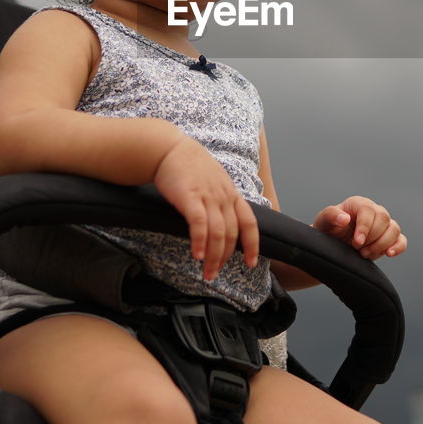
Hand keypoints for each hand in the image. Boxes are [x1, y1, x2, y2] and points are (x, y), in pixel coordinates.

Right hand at [153, 136, 259, 280]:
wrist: (169, 149)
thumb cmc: (189, 166)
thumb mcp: (214, 181)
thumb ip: (220, 200)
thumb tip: (223, 224)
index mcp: (231, 194)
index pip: (250, 223)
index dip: (253, 245)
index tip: (251, 263)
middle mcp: (223, 196)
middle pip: (232, 234)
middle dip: (225, 258)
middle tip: (214, 275)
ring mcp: (208, 196)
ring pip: (218, 233)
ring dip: (214, 257)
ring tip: (207, 273)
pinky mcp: (190, 197)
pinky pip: (199, 224)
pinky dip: (200, 242)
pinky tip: (197, 255)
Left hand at [312, 196, 406, 260]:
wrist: (332, 244)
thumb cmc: (328, 229)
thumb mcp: (323, 221)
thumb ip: (331, 215)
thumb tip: (345, 218)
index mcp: (359, 204)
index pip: (368, 211)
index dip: (364, 227)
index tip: (356, 243)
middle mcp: (374, 211)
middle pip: (384, 218)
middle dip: (372, 237)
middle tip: (358, 249)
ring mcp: (383, 224)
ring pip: (394, 229)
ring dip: (382, 244)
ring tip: (365, 254)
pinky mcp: (389, 238)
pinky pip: (401, 240)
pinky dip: (398, 247)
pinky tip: (389, 254)